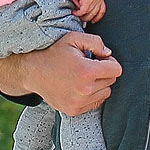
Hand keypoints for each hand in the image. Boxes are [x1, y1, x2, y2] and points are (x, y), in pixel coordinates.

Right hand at [0, 32, 121, 115]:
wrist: (33, 71)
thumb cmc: (54, 52)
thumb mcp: (73, 38)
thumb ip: (96, 42)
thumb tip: (108, 54)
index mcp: (86, 71)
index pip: (116, 70)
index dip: (109, 61)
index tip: (99, 58)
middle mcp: (84, 90)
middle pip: (111, 81)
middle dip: (104, 72)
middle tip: (89, 66)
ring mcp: (79, 103)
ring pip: (105, 93)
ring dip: (99, 84)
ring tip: (84, 76)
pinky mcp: (74, 110)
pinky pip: (95, 102)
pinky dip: (92, 94)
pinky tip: (79, 86)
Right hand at [70, 0, 105, 22]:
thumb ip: (89, 0)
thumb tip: (85, 10)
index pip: (102, 10)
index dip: (98, 17)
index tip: (94, 20)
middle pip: (95, 14)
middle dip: (86, 17)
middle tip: (80, 17)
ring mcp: (94, 0)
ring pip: (88, 13)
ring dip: (80, 14)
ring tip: (76, 12)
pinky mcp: (87, 1)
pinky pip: (82, 11)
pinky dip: (77, 13)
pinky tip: (74, 11)